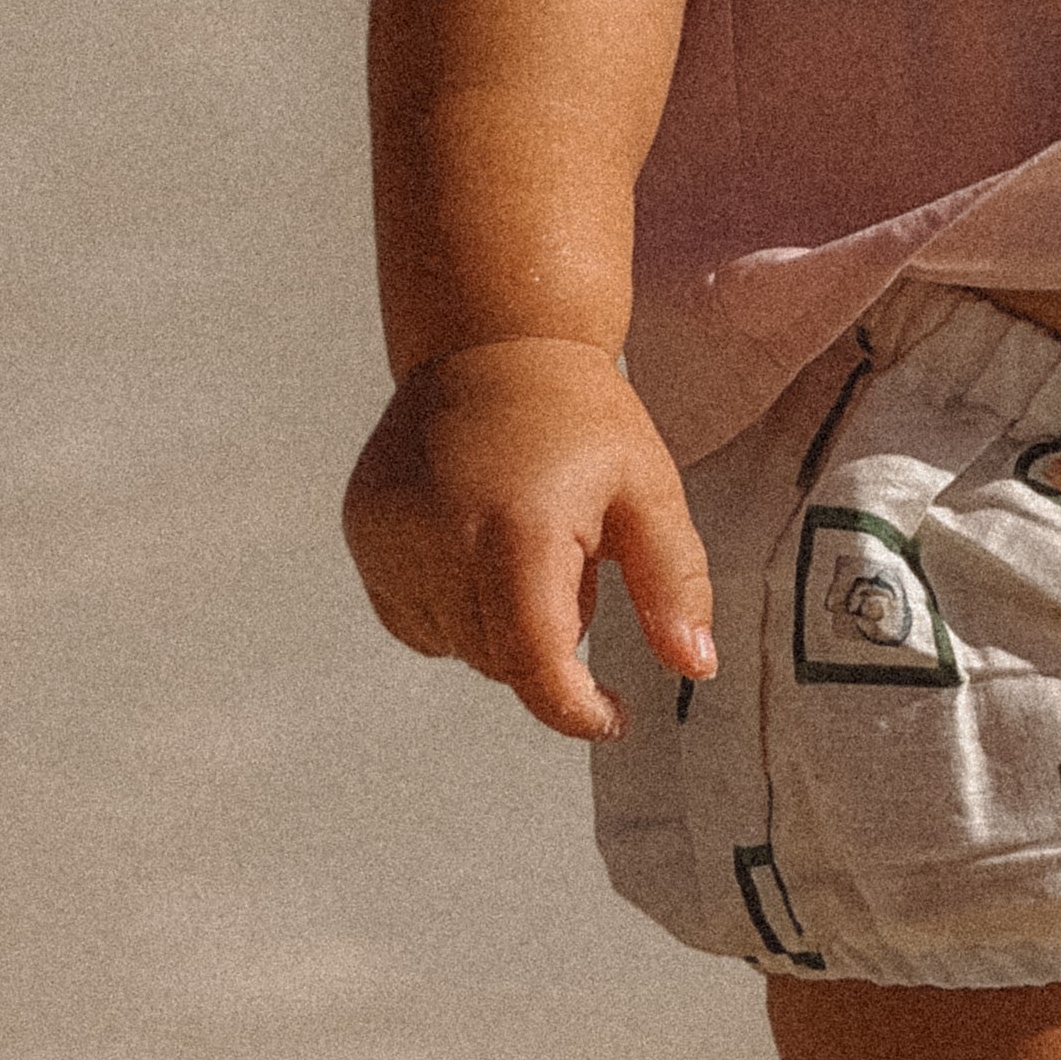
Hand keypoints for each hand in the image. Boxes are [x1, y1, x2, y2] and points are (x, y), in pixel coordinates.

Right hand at [342, 339, 715, 742]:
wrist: (490, 343)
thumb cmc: (581, 421)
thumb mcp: (651, 494)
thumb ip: (676, 586)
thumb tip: (696, 666)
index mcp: (516, 527)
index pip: (533, 662)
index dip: (574, 708)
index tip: (612, 715)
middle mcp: (438, 535)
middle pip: (501, 662)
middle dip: (548, 644)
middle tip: (575, 567)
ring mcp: (389, 535)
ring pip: (460, 648)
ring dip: (502, 626)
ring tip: (524, 544)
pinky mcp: (363, 532)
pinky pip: (417, 621)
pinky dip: (455, 610)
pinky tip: (476, 546)